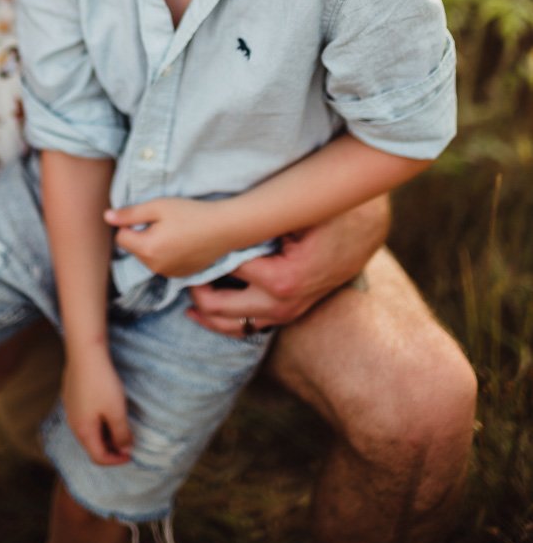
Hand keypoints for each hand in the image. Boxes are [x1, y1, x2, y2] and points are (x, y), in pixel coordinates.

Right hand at [62, 345, 132, 465]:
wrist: (85, 353)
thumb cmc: (101, 383)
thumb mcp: (117, 411)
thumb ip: (121, 434)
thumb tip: (125, 449)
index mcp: (84, 431)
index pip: (98, 457)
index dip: (116, 460)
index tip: (131, 454)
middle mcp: (73, 423)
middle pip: (92, 445)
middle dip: (111, 448)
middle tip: (127, 440)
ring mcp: (70, 409)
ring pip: (88, 430)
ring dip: (105, 433)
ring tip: (120, 424)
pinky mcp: (72, 396)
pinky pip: (85, 417)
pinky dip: (98, 421)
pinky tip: (107, 407)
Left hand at [105, 197, 225, 277]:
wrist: (224, 228)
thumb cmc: (190, 213)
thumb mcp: (158, 206)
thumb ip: (130, 214)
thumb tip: (106, 217)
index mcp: (147, 249)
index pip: (121, 238)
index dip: (131, 224)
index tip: (149, 216)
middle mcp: (154, 267)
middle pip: (134, 249)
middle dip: (142, 236)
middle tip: (164, 222)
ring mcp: (168, 274)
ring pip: (148, 257)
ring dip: (154, 245)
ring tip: (175, 232)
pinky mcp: (181, 276)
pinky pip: (163, 264)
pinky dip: (167, 254)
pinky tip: (183, 242)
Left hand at [188, 198, 389, 334]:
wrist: (363, 231)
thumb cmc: (328, 215)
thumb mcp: (295, 215)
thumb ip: (259, 221)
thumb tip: (219, 218)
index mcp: (281, 279)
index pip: (225, 268)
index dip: (201, 254)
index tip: (182, 243)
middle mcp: (281, 304)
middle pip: (220, 305)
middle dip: (195, 287)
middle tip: (178, 266)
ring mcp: (285, 313)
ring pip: (231, 325)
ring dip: (205, 310)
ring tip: (185, 291)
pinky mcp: (288, 314)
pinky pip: (248, 327)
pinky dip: (224, 320)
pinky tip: (204, 311)